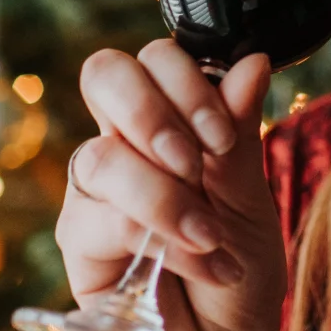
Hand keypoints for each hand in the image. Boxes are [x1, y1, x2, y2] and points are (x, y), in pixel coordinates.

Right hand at [58, 40, 285, 330]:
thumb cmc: (238, 271)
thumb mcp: (251, 200)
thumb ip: (240, 134)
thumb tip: (251, 61)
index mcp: (170, 120)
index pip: (152, 59)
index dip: (184, 79)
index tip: (222, 133)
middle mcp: (123, 144)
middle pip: (103, 74)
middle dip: (154, 110)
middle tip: (198, 160)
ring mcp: (95, 191)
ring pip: (103, 155)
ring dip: (167, 194)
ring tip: (212, 235)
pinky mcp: (79, 242)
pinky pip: (107, 219)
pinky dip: (163, 237)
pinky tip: (201, 261)